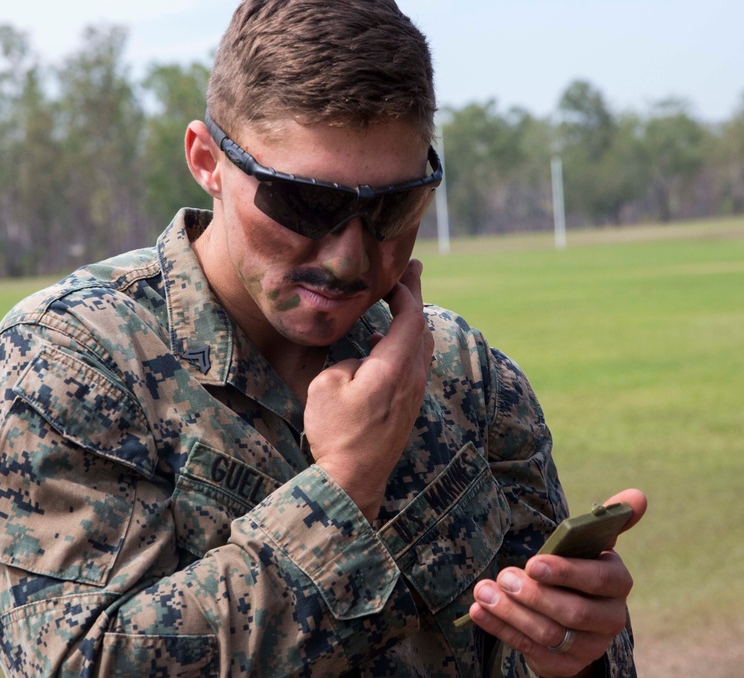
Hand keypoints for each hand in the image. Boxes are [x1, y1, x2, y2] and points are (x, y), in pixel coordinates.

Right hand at [303, 260, 433, 521]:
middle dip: (415, 295)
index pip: (410, 316)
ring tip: (402, 300)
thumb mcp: (326, 386)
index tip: (393, 271)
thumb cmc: (336, 432)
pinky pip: (416, 363)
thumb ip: (345, 362)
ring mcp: (414, 393)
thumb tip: (359, 361)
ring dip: (413, 319)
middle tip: (413, 270)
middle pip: (422, 326)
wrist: (353, 479)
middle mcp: (412, 377)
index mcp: (394, 366)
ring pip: (422, 346)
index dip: (405, 290)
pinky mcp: (408, 407)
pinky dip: (407, 342)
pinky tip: (386, 343)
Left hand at [467, 489, 647, 676]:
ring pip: (549, 633)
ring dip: (511, 611)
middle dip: (534, 594)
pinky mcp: (564, 665)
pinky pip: (530, 650)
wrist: (570, 619)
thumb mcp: (588, 546)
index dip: (566, 572)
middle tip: (503, 576)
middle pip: (573, 612)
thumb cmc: (574, 571)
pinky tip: (479, 611)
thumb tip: (638, 496)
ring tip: (484, 591)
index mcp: (617, 583)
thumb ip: (609, 520)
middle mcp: (610, 619)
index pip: (599, 580)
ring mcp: (588, 646)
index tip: (533, 563)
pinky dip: (501, 629)